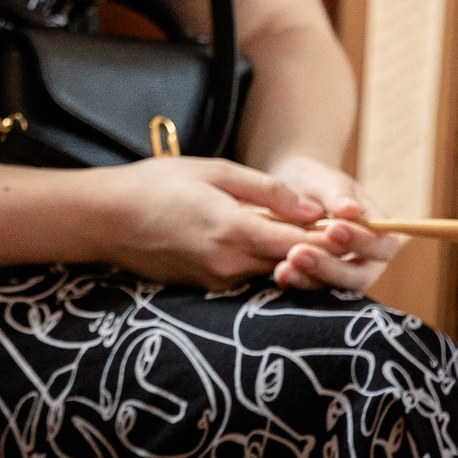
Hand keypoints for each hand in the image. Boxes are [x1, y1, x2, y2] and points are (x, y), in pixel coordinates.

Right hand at [94, 158, 335, 289]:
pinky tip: (253, 235)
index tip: (353, 229)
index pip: (302, 245)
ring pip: (269, 269)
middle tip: (336, 228)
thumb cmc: (155, 185)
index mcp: (235, 232)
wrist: (104, 218)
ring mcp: (217, 280)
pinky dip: (258, 257)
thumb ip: (267, 191)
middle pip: (291, 263)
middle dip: (314, 248)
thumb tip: (314, 208)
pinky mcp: (205, 286)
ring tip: (293, 227)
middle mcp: (230, 265)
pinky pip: (245, 273)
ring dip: (286, 253)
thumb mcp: (213, 171)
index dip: (332, 240)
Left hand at [265, 155, 398, 291]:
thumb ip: (337, 195)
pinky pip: (309, 286)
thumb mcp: (324, 181)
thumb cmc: (315, 181)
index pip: (382, 246)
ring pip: (333, 286)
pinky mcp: (316, 279)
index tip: (333, 229)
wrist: (286, 189)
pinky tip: (280, 273)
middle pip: (359, 276)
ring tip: (285, 267)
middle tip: (299, 253)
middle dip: (331, 267)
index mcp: (377, 233)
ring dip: (310, 278)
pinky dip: (295, 280)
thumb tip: (352, 210)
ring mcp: (340, 272)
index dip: (362, 242)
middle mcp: (364, 259)